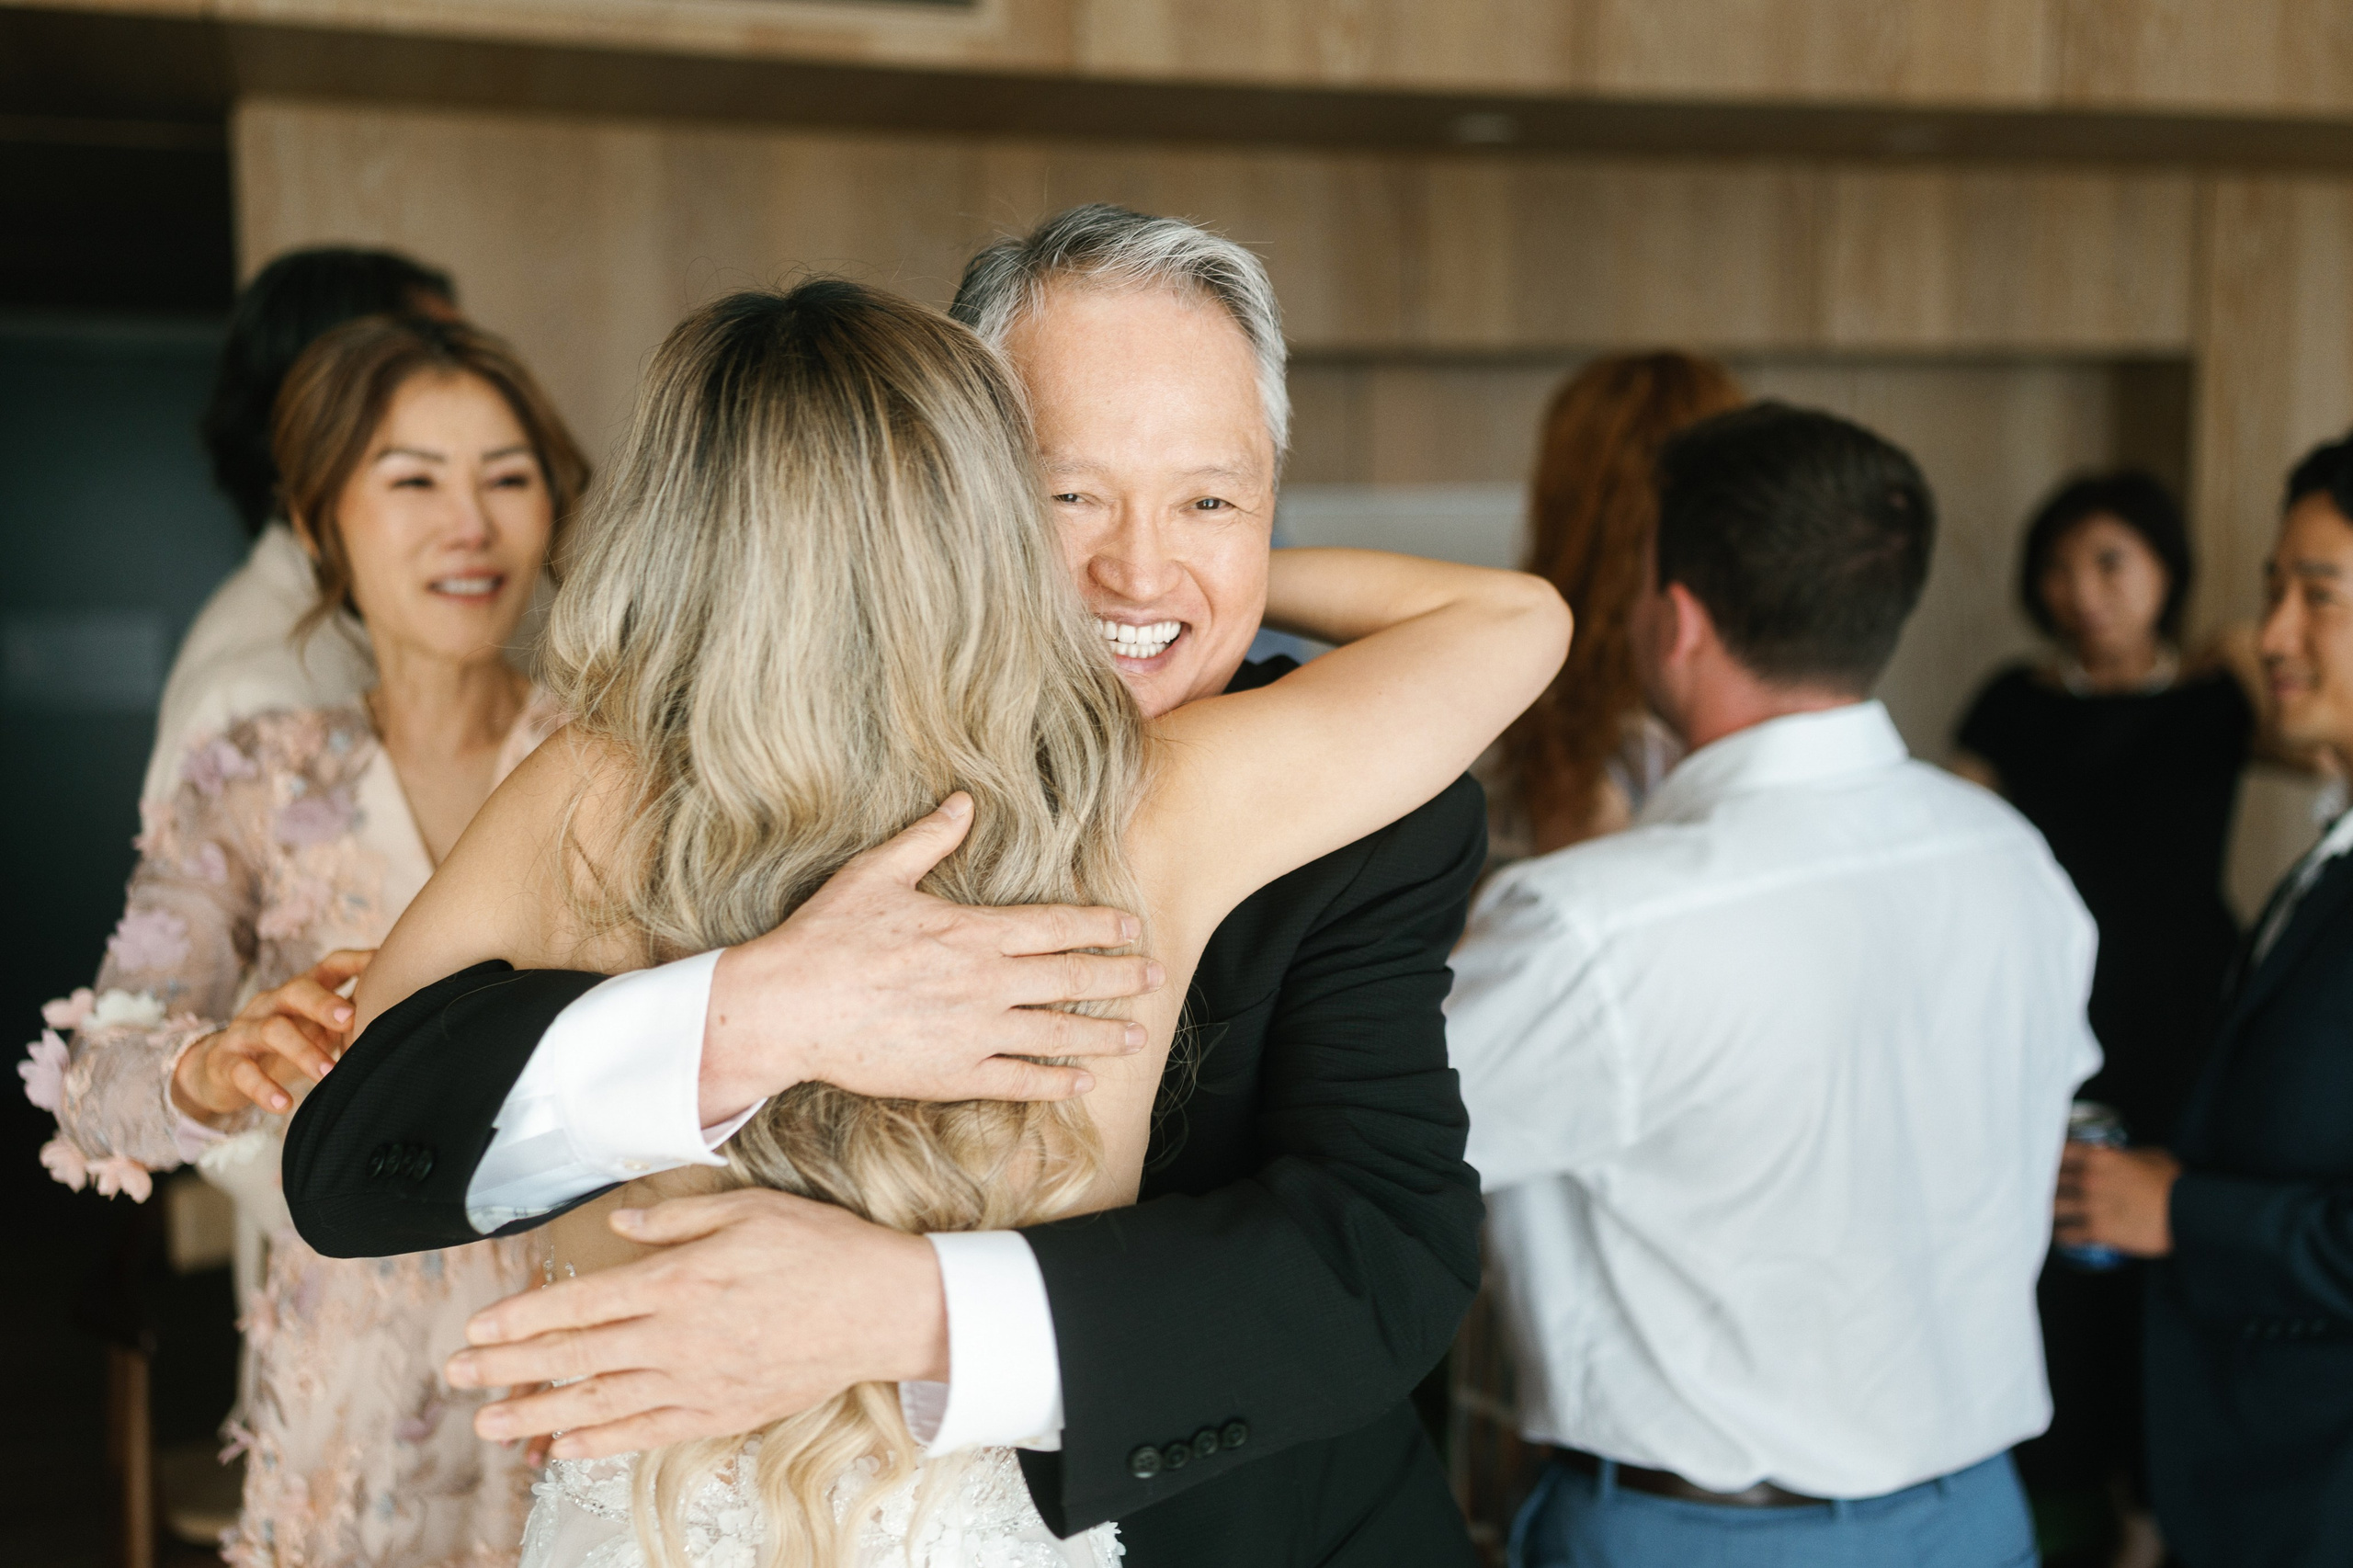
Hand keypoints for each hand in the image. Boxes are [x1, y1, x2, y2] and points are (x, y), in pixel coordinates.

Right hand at [171, 949, 372, 1117]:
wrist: (219, 1070)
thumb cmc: (284, 1045)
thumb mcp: (316, 1027)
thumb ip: (350, 1018)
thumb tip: (406, 1013)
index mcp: (300, 992)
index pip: (329, 966)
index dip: (356, 962)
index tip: (383, 962)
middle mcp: (272, 1003)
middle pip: (296, 991)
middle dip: (323, 1003)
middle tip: (351, 1020)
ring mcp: (246, 1029)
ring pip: (273, 1030)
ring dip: (303, 1052)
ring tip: (327, 1074)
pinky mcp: (226, 1061)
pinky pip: (243, 1072)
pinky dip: (264, 1089)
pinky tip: (284, 1105)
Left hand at [446, 1189, 944, 1457]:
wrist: (883, 1309)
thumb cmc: (821, 1249)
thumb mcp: (748, 1209)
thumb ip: (676, 1221)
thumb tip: (618, 1228)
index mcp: (679, 1281)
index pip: (580, 1302)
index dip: (523, 1318)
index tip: (479, 1327)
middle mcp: (677, 1337)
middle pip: (575, 1356)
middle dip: (509, 1368)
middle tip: (458, 1377)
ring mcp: (697, 1381)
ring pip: (599, 1402)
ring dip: (537, 1413)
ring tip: (489, 1424)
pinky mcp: (720, 1411)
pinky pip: (645, 1432)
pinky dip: (600, 1441)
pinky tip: (564, 1446)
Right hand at [700, 792, 1162, 1123]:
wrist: (787, 1007)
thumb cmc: (826, 937)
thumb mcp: (876, 873)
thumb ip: (927, 838)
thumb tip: (963, 802)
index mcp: (973, 932)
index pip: (1057, 927)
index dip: (1101, 927)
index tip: (1131, 928)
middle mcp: (985, 983)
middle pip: (1070, 978)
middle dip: (1119, 976)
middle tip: (1156, 977)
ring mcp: (974, 1033)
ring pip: (1056, 1033)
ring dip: (1101, 1033)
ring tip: (1136, 1034)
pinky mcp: (952, 1075)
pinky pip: (1018, 1081)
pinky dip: (1055, 1083)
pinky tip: (1081, 1081)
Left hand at [2053, 1141, 2180, 1256]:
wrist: (2188, 1213)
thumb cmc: (2175, 1182)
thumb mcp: (2152, 1155)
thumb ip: (2128, 1154)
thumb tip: (2121, 1155)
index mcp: (2099, 1157)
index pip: (2057, 1152)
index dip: (2047, 1156)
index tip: (2043, 1161)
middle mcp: (2089, 1179)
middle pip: (2049, 1180)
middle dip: (2043, 1185)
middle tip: (2039, 1190)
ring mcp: (2091, 1205)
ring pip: (2052, 1208)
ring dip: (2048, 1211)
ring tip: (2045, 1214)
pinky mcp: (2098, 1231)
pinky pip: (2067, 1234)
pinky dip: (2061, 1236)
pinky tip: (2060, 1236)